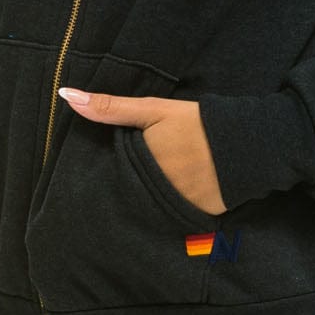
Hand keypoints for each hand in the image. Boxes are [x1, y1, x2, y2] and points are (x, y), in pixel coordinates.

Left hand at [58, 88, 227, 214]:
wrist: (249, 143)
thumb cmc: (197, 123)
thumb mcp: (153, 110)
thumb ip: (111, 107)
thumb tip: (65, 95)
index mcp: (140, 167)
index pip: (110, 178)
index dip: (107, 175)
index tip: (104, 173)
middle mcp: (153, 194)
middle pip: (129, 196)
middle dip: (126, 190)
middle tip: (134, 179)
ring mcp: (175, 209)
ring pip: (150, 208)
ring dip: (148, 201)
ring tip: (152, 190)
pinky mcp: (196, 219)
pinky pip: (174, 217)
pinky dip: (172, 208)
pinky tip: (175, 197)